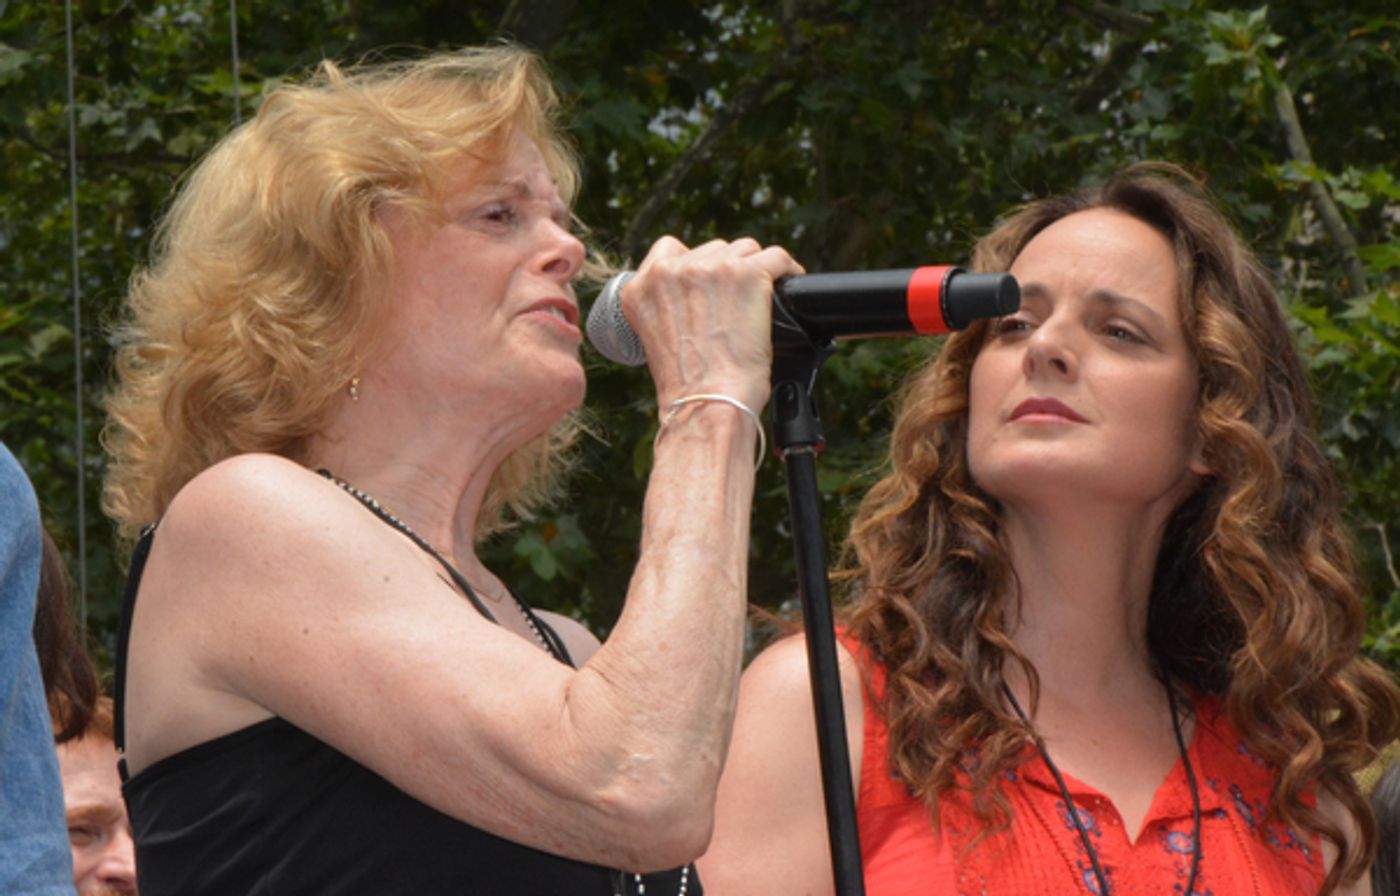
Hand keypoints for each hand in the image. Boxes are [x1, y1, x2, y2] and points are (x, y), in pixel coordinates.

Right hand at [620, 236, 803, 411]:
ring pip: (745, 250)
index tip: (709, 286)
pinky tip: (789, 285)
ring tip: (759, 302)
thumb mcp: (657, 338)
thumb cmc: (690, 385)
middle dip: (727, 273)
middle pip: (712, 250)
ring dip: (754, 272)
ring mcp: (709, 269)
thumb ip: (668, 304)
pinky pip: (777, 258)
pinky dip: (787, 271)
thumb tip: (698, 291)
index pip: (670, 250)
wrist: (709, 402)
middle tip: (736, 306)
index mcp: (639, 288)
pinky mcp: (746, 274)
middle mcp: (669, 272)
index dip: (695, 266)